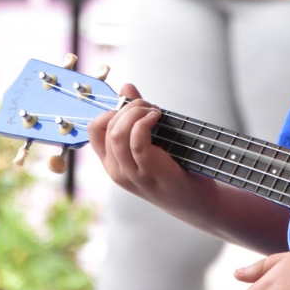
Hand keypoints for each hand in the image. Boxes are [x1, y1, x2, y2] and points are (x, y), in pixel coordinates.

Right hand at [87, 82, 205, 215]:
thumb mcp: (149, 143)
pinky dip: (144, 122)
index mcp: (111, 163)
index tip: (132, 108)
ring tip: (154, 112)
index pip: (93, 129)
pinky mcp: (150, 172)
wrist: (196, 202)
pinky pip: (137, 141)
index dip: (110, 111)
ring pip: (117, 133)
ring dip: (135, 113)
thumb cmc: (174, 170)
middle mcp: (116, 170)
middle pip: (106, 126)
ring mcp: (131, 173)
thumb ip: (135, 116)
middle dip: (127, 107)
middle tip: (149, 107)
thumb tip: (126, 87)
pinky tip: (157, 117)